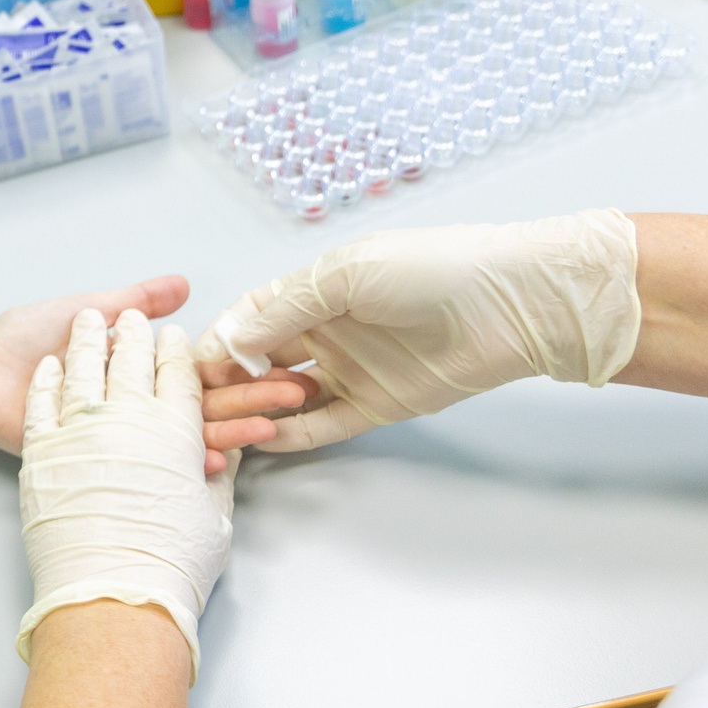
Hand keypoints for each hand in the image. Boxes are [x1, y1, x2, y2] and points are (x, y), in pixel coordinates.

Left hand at [0, 276, 301, 467]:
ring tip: (268, 428)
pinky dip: (175, 462)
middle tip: (296, 398)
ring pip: (179, 436)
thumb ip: (135, 300)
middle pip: (200, 405)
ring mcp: (115, 437)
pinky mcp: (92, 459)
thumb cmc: (25, 338)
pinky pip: (137, 463)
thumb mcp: (87, 311)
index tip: (285, 365)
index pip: (197, 373)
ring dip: (227, 433)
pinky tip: (212, 461)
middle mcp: (131, 408)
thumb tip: (184, 283)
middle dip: (250, 401)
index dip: (238, 369)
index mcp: (134, 375)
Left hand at [17, 309, 232, 675]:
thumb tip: (224, 448)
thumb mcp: (207, 517)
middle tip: (141, 320)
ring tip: (94, 319)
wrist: (105, 592)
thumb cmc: (166, 562)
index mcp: (172, 434)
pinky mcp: (40, 450)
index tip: (178, 335)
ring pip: (87, 371)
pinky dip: (49, 382)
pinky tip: (54, 366)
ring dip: (92, 342)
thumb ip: (217, 474)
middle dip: (139, 336)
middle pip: (134, 365)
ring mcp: (79, 432)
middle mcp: (127, 423)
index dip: (178, 355)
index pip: (178, 380)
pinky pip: (43, 405)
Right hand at [195, 210, 642, 451]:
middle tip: (207, 404)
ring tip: (233, 424)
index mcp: (312, 292)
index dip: (220, 341)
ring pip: (285, 397)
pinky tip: (267, 439)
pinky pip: (323, 427)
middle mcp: (323, 331)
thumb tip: (230, 343)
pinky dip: (293, 435)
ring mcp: (348, 370)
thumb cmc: (432, 269)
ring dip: (258, 409)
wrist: (512, 302)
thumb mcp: (346, 275)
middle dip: (230, 382)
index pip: (248, 320)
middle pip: (259, 361)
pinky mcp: (375, 406)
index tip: (195, 366)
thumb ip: (285, 310)